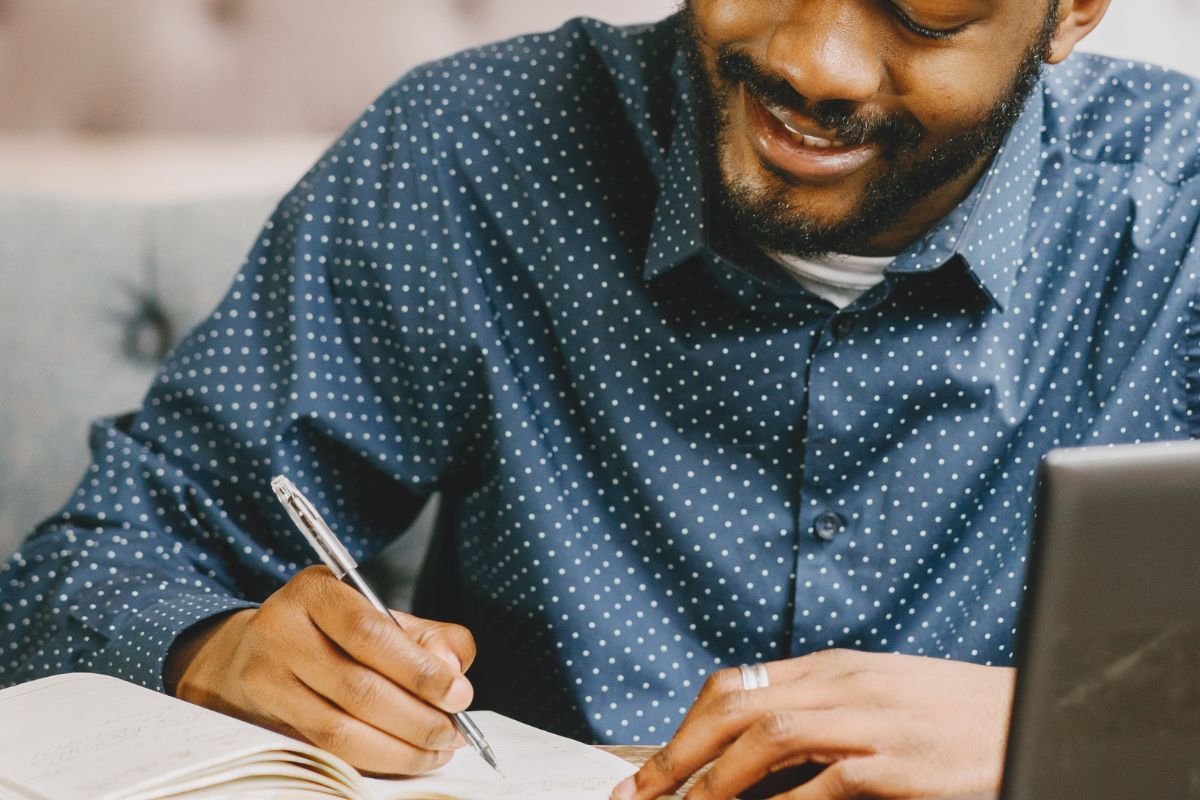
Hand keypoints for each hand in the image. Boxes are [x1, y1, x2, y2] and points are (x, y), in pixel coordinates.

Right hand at [164, 566, 476, 775]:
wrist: (254, 651)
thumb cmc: (332, 632)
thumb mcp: (381, 616)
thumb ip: (429, 636)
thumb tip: (452, 666)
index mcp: (316, 591)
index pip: (370, 632)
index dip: (419, 670)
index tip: (459, 694)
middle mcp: (281, 629)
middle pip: (358, 686)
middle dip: (418, 717)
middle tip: (454, 731)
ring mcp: (265, 677)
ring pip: (340, 728)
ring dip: (400, 748)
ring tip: (437, 749)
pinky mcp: (262, 720)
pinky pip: (326, 750)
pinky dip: (375, 759)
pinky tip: (406, 757)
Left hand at [612, 649, 1014, 799]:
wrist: (1033, 713)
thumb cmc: (953, 711)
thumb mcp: (877, 692)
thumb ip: (820, 708)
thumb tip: (753, 743)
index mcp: (832, 668)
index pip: (736, 686)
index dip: (684, 728)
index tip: (652, 768)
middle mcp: (844, 686)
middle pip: (737, 706)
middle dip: (678, 753)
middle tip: (640, 795)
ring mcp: (873, 723)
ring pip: (769, 737)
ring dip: (714, 780)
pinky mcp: (902, 767)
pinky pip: (829, 784)